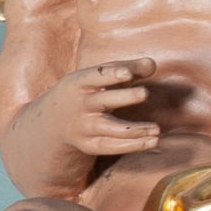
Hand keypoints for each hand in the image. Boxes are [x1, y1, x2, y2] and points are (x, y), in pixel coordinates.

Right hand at [38, 57, 161, 159]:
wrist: (53, 121)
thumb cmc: (86, 91)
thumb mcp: (98, 77)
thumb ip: (126, 68)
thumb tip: (151, 64)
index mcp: (79, 83)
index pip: (95, 76)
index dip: (111, 74)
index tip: (128, 73)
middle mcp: (80, 105)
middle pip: (104, 101)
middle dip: (124, 97)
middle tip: (144, 93)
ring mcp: (84, 126)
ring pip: (111, 129)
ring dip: (136, 129)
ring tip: (156, 128)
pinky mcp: (90, 144)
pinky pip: (113, 146)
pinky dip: (134, 145)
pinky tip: (153, 140)